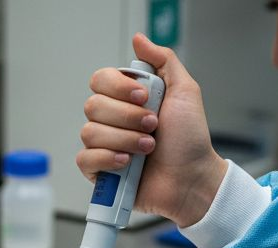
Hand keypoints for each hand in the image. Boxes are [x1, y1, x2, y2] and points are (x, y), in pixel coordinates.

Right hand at [77, 33, 227, 227]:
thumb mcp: (185, 91)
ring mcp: (104, 145)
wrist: (192, 178)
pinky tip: (127, 164)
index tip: (144, 97)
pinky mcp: (100, 171)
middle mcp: (113, 120)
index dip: (118, 88)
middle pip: (93, 106)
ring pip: (90, 132)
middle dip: (127, 117)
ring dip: (124, 139)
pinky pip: (85, 158)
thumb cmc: (190, 140)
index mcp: (126, 99)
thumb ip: (163, 61)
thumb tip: (138, 39)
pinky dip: (107, 159)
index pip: (100, 80)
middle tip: (153, 126)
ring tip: (148, 148)